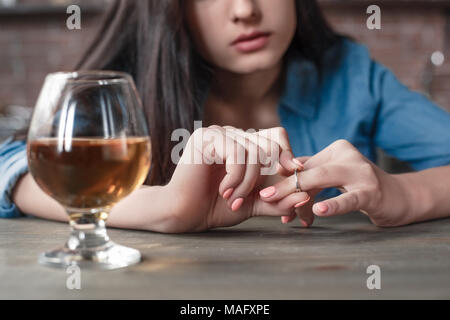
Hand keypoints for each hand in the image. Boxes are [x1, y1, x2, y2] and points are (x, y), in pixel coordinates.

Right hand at [165, 126, 308, 231]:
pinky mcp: (206, 138)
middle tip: (249, 199)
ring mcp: (218, 133)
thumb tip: (306, 196)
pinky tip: (224, 191)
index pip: (275, 136)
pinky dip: (236, 177)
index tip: (292, 173)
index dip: (286, 153)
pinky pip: (237, 153)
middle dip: (264, 177)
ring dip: (247, 182)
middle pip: (267, 145)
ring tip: (233, 199)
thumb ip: (278, 200)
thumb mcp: (254, 203)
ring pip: (253, 152)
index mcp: (243, 144)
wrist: (184, 214)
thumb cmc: (215, 208)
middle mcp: (231, 134)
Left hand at [259, 139, 409, 226]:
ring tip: (284, 211)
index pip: (304, 165)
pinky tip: (319, 211)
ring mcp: (361, 172)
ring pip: (323, 181)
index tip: (267, 193)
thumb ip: (310, 172)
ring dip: (300, 197)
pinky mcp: (371, 191)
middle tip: (265, 197)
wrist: (399, 198)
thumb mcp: (334, 175)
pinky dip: (333, 205)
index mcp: (337, 149)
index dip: (284, 181)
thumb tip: (278, 174)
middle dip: (285, 185)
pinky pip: (349, 198)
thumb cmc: (360, 187)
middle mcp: (348, 155)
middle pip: (309, 171)